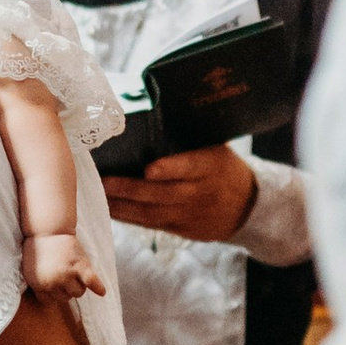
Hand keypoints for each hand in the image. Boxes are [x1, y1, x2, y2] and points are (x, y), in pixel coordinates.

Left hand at [22, 232, 102, 302]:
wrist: (47, 230)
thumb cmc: (38, 250)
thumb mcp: (29, 272)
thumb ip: (39, 287)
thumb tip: (49, 303)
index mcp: (39, 285)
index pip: (50, 301)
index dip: (52, 293)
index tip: (52, 284)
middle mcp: (53, 282)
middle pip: (66, 298)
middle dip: (65, 288)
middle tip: (63, 274)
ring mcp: (67, 274)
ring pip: (78, 292)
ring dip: (78, 285)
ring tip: (74, 274)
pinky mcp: (80, 265)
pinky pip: (91, 280)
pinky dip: (97, 286)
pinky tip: (102, 292)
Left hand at [102, 145, 256, 245]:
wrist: (248, 206)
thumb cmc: (223, 167)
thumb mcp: (216, 148)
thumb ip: (189, 141)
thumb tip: (153, 113)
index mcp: (210, 167)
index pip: (189, 167)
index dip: (169, 169)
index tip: (148, 169)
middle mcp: (200, 193)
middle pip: (162, 193)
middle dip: (130, 189)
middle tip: (104, 180)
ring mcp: (190, 215)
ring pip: (152, 213)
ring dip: (122, 206)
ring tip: (97, 195)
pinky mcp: (182, 230)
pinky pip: (151, 225)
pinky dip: (129, 218)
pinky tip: (110, 209)